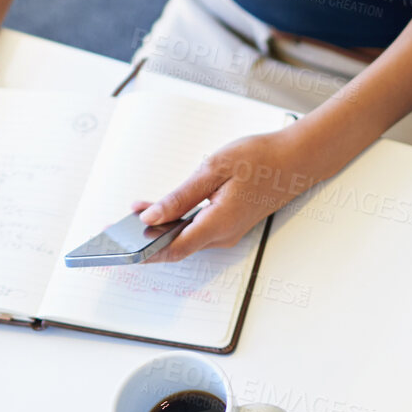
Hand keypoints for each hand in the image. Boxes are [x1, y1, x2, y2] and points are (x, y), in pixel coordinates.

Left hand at [132, 129, 315, 261]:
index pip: (171, 250)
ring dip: (159, 229)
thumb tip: (151, 216)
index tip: (117, 250)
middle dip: (144, 240)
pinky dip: (176, 222)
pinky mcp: (229, 223)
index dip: (142, 253)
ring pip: (185, 237)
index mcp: (217, 224)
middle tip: (113, 230)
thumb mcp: (213, 169)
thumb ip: (180, 196)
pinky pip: (196, 229)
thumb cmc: (260, 159)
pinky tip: (161, 208)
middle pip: (175, 246)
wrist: (297, 159)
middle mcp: (222, 235)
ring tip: (131, 214)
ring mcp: (227, 231)